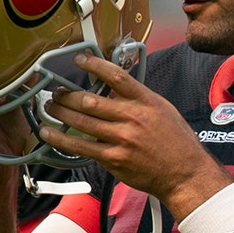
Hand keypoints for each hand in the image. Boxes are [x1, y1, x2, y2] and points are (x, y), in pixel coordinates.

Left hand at [38, 53, 232, 217]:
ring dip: (61, 112)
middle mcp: (132, 117)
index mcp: (145, 101)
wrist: (184, 173)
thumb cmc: (176, 142)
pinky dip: (61, 139)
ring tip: (50, 106)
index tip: (79, 59)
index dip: (94, 65)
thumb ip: (138, 98)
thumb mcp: (163, 109)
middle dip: (68, 94)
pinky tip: (48, 133)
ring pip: (82, 122)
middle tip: (57, 91)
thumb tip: (114, 90)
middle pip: (91, 100)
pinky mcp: (113, 159)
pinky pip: (81, 147)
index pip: (116, 76)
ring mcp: (121, 139)